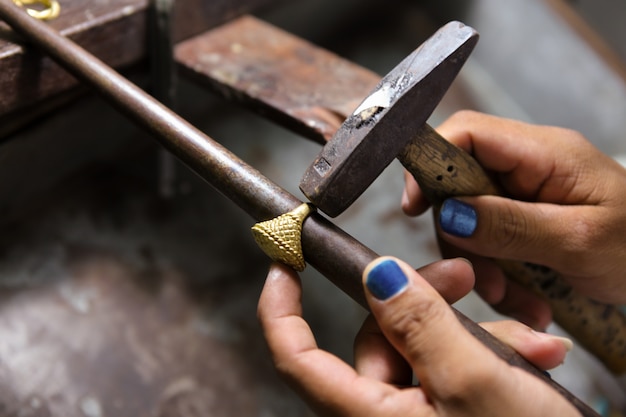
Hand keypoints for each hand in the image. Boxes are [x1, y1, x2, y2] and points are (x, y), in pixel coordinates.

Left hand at [258, 258, 577, 416]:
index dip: (281, 308)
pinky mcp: (447, 413)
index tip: (284, 262)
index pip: (297, 358)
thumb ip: (421, 323)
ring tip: (530, 345)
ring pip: (423, 348)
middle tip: (467, 277)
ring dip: (475, 334)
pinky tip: (532, 359)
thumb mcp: (474, 381)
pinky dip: (488, 356)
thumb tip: (378, 275)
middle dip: (427, 302)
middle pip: (378, 338)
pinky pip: (451, 369)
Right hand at [402, 111, 625, 324]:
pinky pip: (489, 239)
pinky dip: (498, 272)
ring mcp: (525, 191)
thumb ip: (512, 225)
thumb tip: (450, 213)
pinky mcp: (524, 216)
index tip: (415, 208)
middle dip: (460, 237)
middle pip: (458, 183)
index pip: (467, 132)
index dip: (431, 163)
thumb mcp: (579, 241)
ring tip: (516, 301)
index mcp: (543, 153)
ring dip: (481, 264)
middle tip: (484, 281)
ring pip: (469, 219)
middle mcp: (528, 165)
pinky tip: (525, 300)